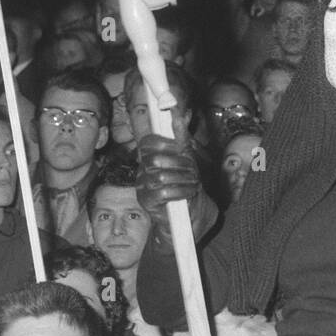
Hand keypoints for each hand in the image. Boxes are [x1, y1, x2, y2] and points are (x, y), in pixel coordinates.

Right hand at [135, 112, 200, 244]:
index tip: (180, 146)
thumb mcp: (187, 161)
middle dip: (179, 163)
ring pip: (160, 175)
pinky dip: (180, 191)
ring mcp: (142, 187)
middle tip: (193, 170)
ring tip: (194, 183)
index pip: (148, 143)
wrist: (189, 220)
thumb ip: (181, 140)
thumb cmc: (186, 188)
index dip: (163, 141)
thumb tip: (179, 116)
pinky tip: (189, 193)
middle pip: (154, 158)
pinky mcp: (146, 202)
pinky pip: (162, 191)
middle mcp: (142, 171)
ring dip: (183, 178)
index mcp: (150, 158)